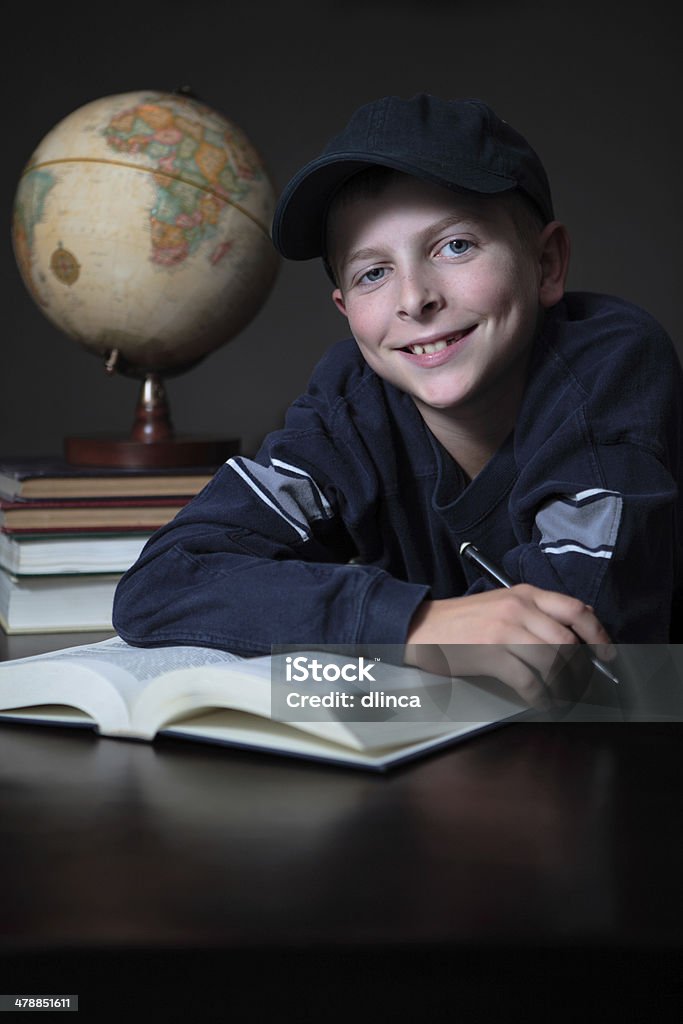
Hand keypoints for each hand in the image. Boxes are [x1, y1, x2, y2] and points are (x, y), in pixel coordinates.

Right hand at [404, 585, 613, 708]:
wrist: (420, 627)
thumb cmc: (460, 621)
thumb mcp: (501, 604)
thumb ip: (535, 613)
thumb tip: (573, 635)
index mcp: (524, 594)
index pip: (576, 610)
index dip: (598, 634)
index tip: (607, 654)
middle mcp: (518, 608)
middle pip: (568, 641)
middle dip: (581, 669)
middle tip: (581, 684)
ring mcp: (504, 631)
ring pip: (553, 662)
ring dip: (563, 687)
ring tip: (561, 697)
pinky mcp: (491, 655)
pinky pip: (529, 681)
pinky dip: (542, 697)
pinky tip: (542, 702)